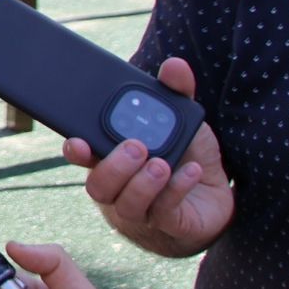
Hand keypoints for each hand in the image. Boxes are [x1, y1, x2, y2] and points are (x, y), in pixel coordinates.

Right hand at [63, 57, 231, 256]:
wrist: (214, 197)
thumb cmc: (186, 156)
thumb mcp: (181, 120)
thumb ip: (175, 93)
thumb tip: (175, 65)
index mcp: (111, 159)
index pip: (82, 157)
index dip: (75, 151)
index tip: (77, 141)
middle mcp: (120, 187)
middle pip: (97, 187)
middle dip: (113, 167)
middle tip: (136, 146)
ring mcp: (141, 210)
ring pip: (125, 204)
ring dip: (142, 183)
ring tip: (162, 163)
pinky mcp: (168, 224)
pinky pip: (163, 212)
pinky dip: (176, 190)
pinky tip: (191, 171)